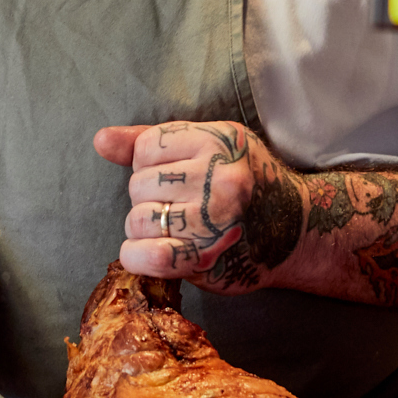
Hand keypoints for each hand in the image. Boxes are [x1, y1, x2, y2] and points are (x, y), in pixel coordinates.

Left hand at [94, 120, 304, 290]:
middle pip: (138, 185)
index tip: (170, 175)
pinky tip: (145, 252)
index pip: (146, 147)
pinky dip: (136, 256)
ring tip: (169, 228)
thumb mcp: (210, 145)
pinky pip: (148, 256)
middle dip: (147, 197)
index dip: (147, 163)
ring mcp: (214, 221)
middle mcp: (219, 179)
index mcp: (219, 143)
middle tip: (175, 205)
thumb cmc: (246, 184)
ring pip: (137, 220)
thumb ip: (152, 141)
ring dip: (142, 229)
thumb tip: (100, 140)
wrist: (296, 230)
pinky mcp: (207, 258)